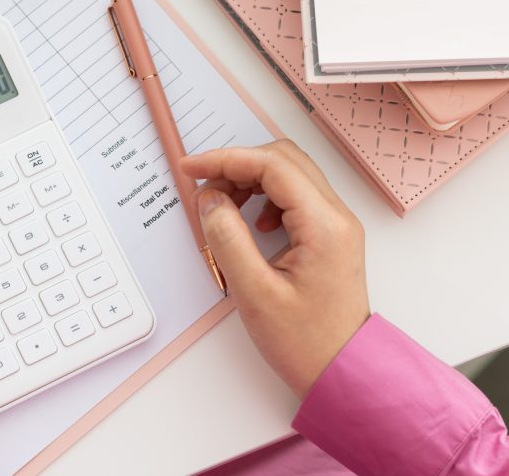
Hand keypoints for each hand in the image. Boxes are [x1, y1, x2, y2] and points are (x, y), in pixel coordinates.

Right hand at [179, 140, 368, 398]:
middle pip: (283, 160)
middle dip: (237, 165)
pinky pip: (295, 195)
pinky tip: (250, 223)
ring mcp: (336, 224)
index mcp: (323, 226)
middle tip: (203, 188)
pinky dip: (264, 196)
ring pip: (289, 174)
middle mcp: (336, 216)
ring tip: (221, 206)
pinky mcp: (328, 235)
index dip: (226, 159)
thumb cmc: (304, 342)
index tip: (190, 168)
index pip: (272, 166)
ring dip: (250, 179)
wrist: (341, 372)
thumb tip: (210, 198)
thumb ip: (227, 238)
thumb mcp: (254, 292)